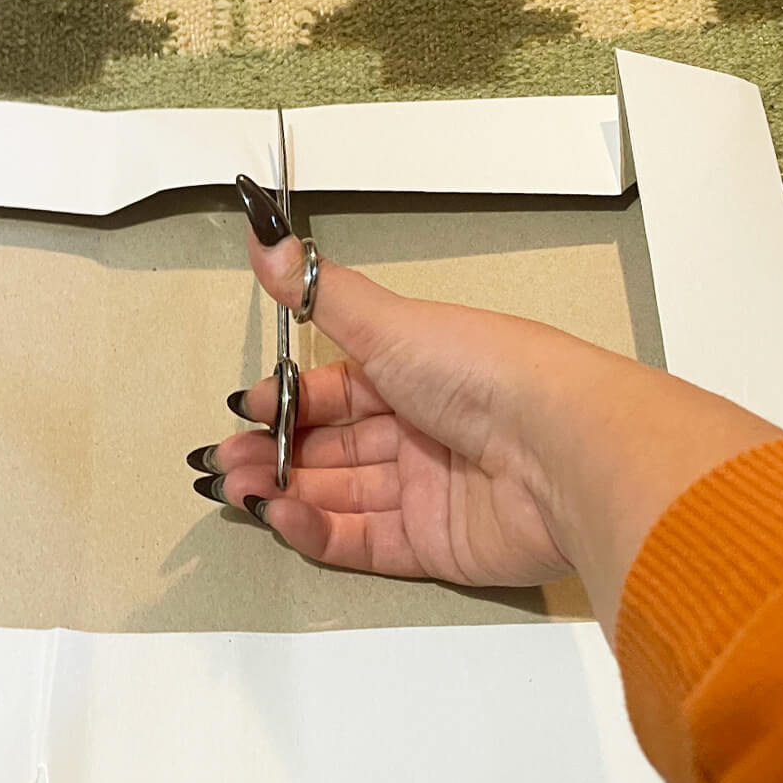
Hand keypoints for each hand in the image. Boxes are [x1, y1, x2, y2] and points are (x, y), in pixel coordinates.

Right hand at [192, 177, 782, 629]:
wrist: (562, 451)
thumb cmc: (481, 372)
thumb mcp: (391, 323)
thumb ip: (321, 292)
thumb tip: (264, 234)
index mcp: (419, 372)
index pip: (338, 391)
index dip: (288, 400)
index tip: (243, 409)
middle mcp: (424, 431)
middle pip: (332, 446)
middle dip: (273, 451)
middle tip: (221, 459)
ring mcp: (428, 492)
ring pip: (338, 495)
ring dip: (282, 491)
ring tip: (234, 487)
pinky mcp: (434, 548)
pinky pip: (361, 541)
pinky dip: (315, 530)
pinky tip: (280, 515)